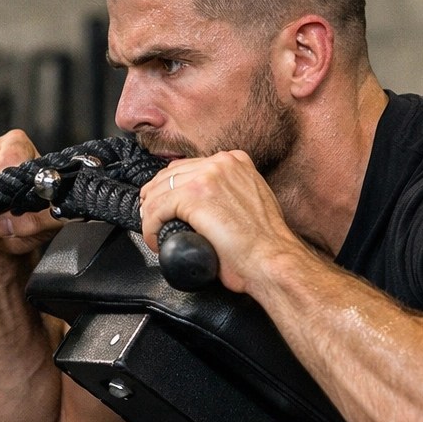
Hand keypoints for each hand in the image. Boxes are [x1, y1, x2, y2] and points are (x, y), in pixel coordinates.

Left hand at [137, 150, 302, 294]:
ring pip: (159, 191)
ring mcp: (207, 177)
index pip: (188, 167)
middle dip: (155, 199)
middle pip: (169, 175)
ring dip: (151, 215)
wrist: (272, 260)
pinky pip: (156, 210)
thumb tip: (207, 204)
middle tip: (153, 221)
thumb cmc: (265, 244)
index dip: (170, 188)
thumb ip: (231, 192)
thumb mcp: (252, 202)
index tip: (163, 205)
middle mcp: (221, 163)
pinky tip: (156, 239)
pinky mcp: (193, 197)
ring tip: (154, 234)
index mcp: (236, 161)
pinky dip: (150, 226)